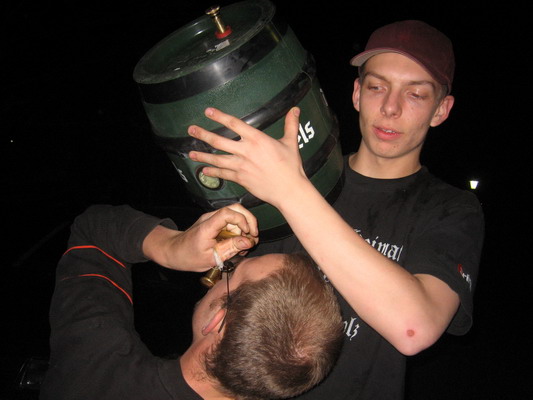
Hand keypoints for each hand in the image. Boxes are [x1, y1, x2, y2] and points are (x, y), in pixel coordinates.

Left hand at [143, 204, 257, 271]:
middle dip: (249, 221)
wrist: (174, 251)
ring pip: (236, 216)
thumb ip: (230, 248)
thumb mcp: (211, 258)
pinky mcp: (215, 223)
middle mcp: (211, 218)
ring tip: (245, 245)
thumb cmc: (189, 256)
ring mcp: (213, 219)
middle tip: (253, 237)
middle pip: (236, 209)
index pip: (228, 213)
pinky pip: (231, 222)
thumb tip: (248, 242)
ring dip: (245, 228)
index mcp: (208, 226)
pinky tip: (239, 244)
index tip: (248, 233)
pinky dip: (239, 231)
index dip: (242, 220)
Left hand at [188, 107, 307, 207]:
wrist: (289, 190)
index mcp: (257, 139)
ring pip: (217, 159)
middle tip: (191, 129)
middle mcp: (246, 151)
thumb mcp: (290, 143)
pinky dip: (213, 172)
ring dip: (203, 155)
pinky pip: (223, 174)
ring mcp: (241, 166)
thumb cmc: (291, 166)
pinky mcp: (241, 179)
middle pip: (219, 141)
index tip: (208, 111)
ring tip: (190, 153)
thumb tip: (295, 109)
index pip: (234, 124)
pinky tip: (204, 170)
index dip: (220, 116)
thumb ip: (290, 125)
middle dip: (203, 134)